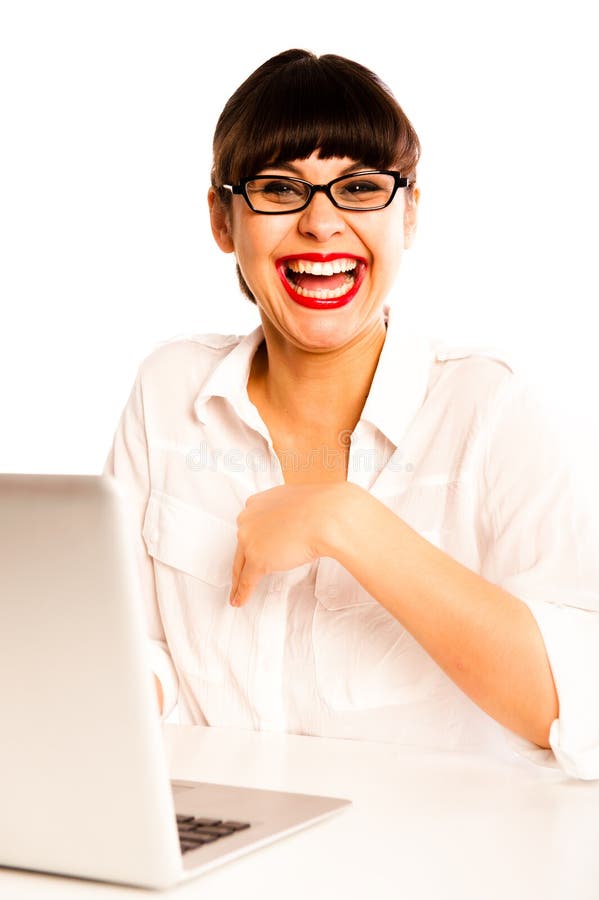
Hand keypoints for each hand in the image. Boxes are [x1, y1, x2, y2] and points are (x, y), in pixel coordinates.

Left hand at [229, 482, 348, 606]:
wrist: (324, 515)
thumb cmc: (318, 507)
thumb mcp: (294, 500)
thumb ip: (284, 512)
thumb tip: (291, 524)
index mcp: (256, 503)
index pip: (249, 525)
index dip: (249, 539)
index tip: (249, 546)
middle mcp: (248, 519)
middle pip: (241, 545)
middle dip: (242, 559)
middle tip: (240, 572)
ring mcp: (250, 540)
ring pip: (240, 564)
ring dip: (238, 580)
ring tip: (236, 592)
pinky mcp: (257, 559)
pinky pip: (246, 580)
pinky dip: (242, 593)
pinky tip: (239, 600)